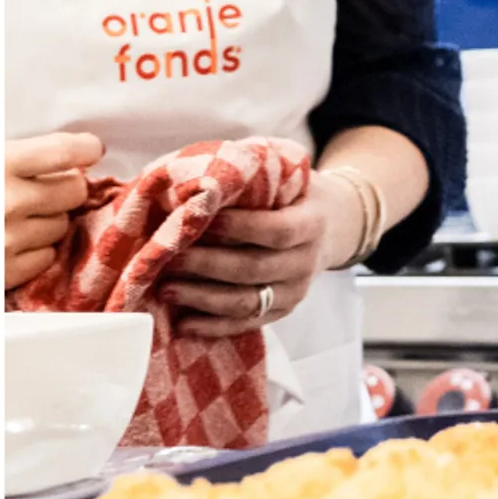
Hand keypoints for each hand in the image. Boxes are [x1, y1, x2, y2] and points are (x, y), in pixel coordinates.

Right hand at [5, 129, 101, 290]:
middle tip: (44, 189)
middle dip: (64, 188)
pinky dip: (36, 250)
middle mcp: (7, 200)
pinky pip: (47, 256)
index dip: (84, 149)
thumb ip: (15, 155)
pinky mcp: (8, 270)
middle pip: (73, 189)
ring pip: (62, 224)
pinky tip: (14, 242)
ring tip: (19, 217)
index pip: (63, 151)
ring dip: (48, 221)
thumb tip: (70, 151)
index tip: (90, 150)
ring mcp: (10, 238)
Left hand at [160, 177, 360, 339]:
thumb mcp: (286, 172)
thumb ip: (251, 174)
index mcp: (312, 223)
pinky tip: (183, 323)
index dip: (238, 228)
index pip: (277, 230)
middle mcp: (306, 262)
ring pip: (247, 301)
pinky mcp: (282, 311)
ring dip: (202, 298)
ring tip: (165, 290)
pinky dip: (213, 326)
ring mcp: (295, 292)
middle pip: (254, 268)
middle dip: (206, 265)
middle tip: (167, 257)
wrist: (332, 226)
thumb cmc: (293, 192)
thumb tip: (193, 178)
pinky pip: (246, 323)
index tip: (199, 219)